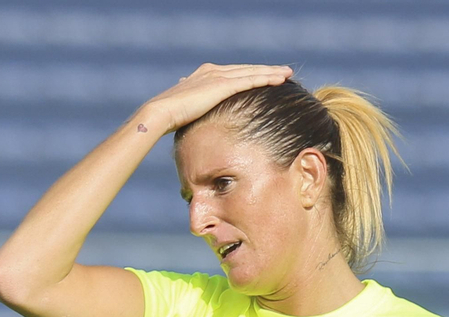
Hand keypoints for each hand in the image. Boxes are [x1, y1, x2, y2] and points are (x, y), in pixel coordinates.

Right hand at [139, 63, 293, 134]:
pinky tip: (280, 79)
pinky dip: (266, 78)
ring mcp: (218, 77)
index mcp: (206, 75)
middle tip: (284, 71)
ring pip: (252, 72)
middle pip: (247, 69)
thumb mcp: (188, 107)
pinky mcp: (222, 85)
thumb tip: (192, 105)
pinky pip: (250, 80)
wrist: (161, 113)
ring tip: (287, 73)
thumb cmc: (172, 116)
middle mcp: (214, 72)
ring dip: (271, 72)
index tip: (267, 75)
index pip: (235, 72)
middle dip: (266, 70)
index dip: (252, 73)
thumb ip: (195, 102)